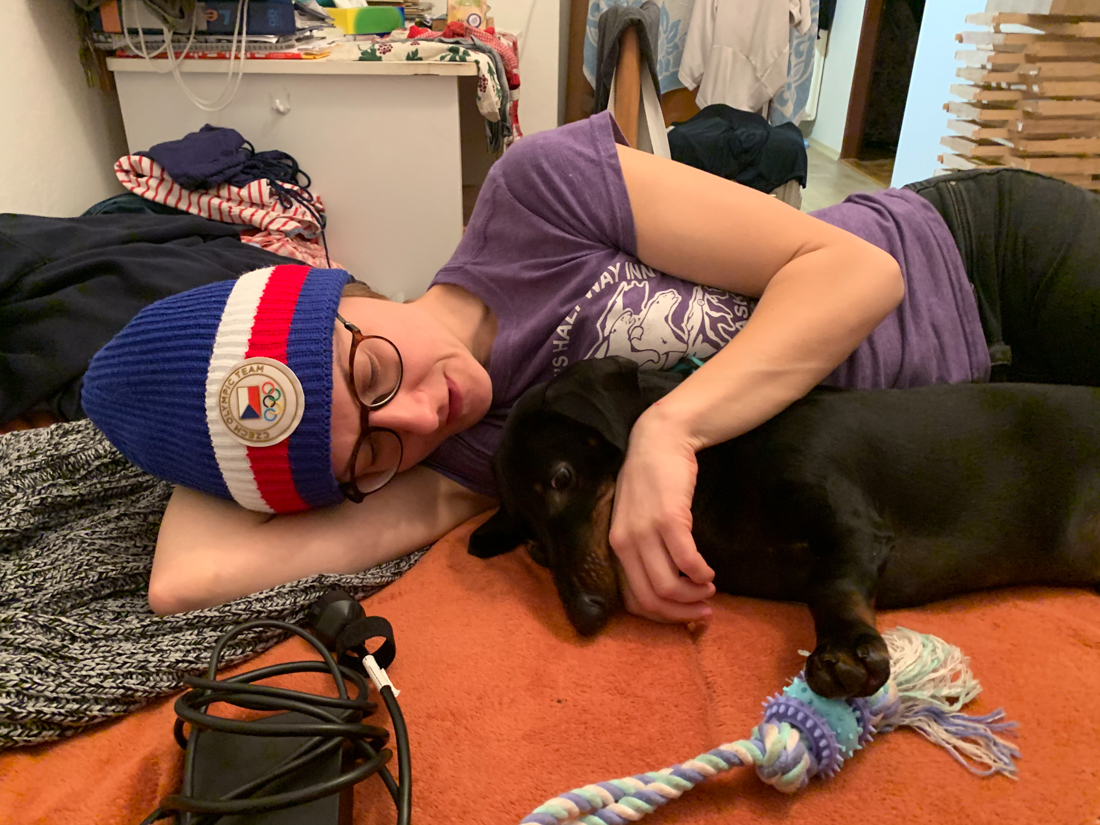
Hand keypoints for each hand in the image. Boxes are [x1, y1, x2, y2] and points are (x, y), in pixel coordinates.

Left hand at [609, 408, 715, 623]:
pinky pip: (686, 561)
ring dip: (693, 595)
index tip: (684, 616)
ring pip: (667, 586)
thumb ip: (644, 549)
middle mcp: (625, 543)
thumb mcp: (636, 519)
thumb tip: (667, 585)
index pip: (633, 600)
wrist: (659, 441)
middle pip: (650, 599)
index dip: (662, 616)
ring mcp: (645, 531)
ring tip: (708, 589)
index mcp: (615, 547)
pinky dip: (700, 573)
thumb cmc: (651, 481)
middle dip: (680, 613)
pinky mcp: (668, 519)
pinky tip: (709, 572)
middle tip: (703, 613)